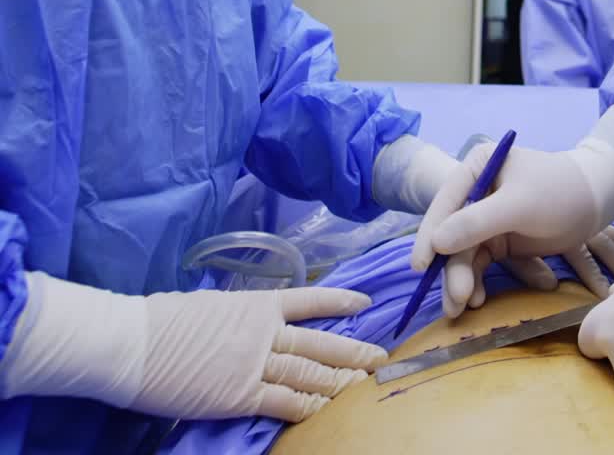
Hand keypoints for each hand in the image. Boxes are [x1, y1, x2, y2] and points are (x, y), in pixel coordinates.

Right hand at [0, 274, 383, 422]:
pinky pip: (283, 401)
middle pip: (319, 342)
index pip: (309, 299)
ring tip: (365, 385)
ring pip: (308, 371)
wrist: (136, 342)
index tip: (364, 302)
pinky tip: (326, 411)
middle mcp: (264, 331)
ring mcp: (254, 363)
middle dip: (352, 351)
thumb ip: (237, 316)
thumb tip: (244, 323)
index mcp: (257, 304)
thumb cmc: (163, 320)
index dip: (339, 301)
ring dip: (339, 380)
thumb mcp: (210, 306)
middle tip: (380, 357)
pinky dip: (307, 406)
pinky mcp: (239, 394)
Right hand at [414, 142, 603, 315]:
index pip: (445, 203)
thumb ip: (477, 222)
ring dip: (461, 281)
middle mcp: (476, 192)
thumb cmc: (560, 191)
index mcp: (477, 168)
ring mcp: (487, 218)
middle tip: (455, 302)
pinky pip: (481, 264)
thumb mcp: (518, 205)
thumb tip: (437, 243)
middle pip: (452, 235)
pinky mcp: (500, 240)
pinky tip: (478, 300)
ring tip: (462, 308)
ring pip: (464, 254)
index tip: (420, 266)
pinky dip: (478, 282)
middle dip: (452, 269)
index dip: (429, 235)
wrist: (596, 202)